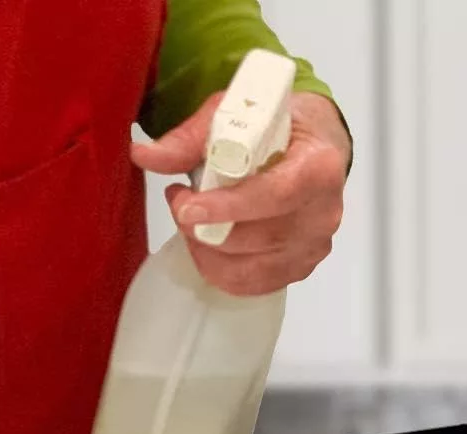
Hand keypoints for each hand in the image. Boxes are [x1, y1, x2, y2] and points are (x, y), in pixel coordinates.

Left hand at [133, 91, 351, 295]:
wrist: (315, 145)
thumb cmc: (281, 127)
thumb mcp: (238, 115)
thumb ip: (190, 138)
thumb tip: (145, 154)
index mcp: (319, 166)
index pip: (274, 196)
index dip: (226, 207)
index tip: (186, 207)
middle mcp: (322, 212)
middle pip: (254, 238)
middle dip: (204, 228)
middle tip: (180, 204)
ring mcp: (312, 246)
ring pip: (245, 269)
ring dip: (206, 250)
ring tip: (194, 221)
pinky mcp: (297, 269)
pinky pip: (248, 285)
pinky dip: (218, 268)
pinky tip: (208, 243)